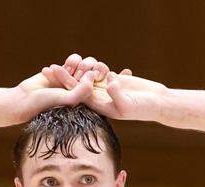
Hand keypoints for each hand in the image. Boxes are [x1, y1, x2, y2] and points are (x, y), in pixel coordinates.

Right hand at [14, 62, 95, 120]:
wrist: (27, 98)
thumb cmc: (47, 103)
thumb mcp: (68, 99)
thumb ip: (83, 90)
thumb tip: (92, 75)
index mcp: (88, 99)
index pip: (103, 83)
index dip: (101, 74)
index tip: (96, 74)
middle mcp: (82, 88)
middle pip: (95, 70)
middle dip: (87, 67)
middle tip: (79, 72)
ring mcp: (74, 78)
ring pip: (85, 63)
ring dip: (77, 64)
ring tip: (68, 71)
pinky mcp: (65, 70)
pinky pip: (74, 60)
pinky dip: (70, 61)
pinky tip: (60, 67)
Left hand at [44, 55, 167, 121]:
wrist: (157, 102)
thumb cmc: (144, 107)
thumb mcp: (129, 104)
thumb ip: (117, 94)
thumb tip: (108, 82)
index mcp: (100, 106)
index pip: (79, 95)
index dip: (65, 85)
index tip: (53, 76)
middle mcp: (100, 99)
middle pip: (78, 87)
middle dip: (63, 78)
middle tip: (47, 69)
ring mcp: (106, 89)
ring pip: (87, 78)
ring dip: (75, 71)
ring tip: (60, 63)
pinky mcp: (113, 80)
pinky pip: (99, 72)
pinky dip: (90, 67)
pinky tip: (77, 61)